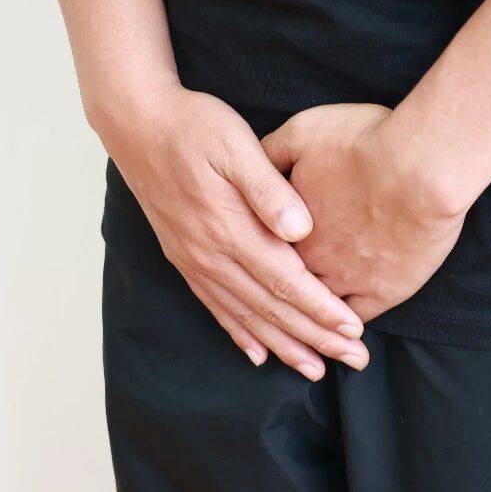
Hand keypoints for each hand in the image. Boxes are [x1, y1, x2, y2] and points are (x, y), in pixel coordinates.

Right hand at [96, 86, 369, 380]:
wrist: (136, 122)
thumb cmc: (193, 127)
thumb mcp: (236, 145)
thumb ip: (268, 189)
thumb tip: (301, 229)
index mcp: (229, 229)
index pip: (286, 281)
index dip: (322, 309)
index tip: (354, 329)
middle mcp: (211, 255)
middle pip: (271, 308)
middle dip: (315, 339)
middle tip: (354, 360)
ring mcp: (195, 260)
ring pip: (245, 316)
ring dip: (282, 346)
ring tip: (315, 369)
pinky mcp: (184, 257)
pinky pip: (215, 307)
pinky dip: (239, 334)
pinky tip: (257, 353)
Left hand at [261, 103, 466, 321]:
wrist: (422, 166)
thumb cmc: (364, 143)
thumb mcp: (303, 132)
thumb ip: (272, 153)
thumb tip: (255, 168)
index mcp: (283, 228)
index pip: (259, 253)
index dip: (255, 259)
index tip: (250, 265)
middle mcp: (309, 260)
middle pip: (284, 289)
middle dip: (275, 301)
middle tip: (267, 308)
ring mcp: (346, 280)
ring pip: (317, 312)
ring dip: (309, 323)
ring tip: (302, 336)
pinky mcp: (383, 291)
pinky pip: (356, 320)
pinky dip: (346, 329)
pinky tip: (343, 331)